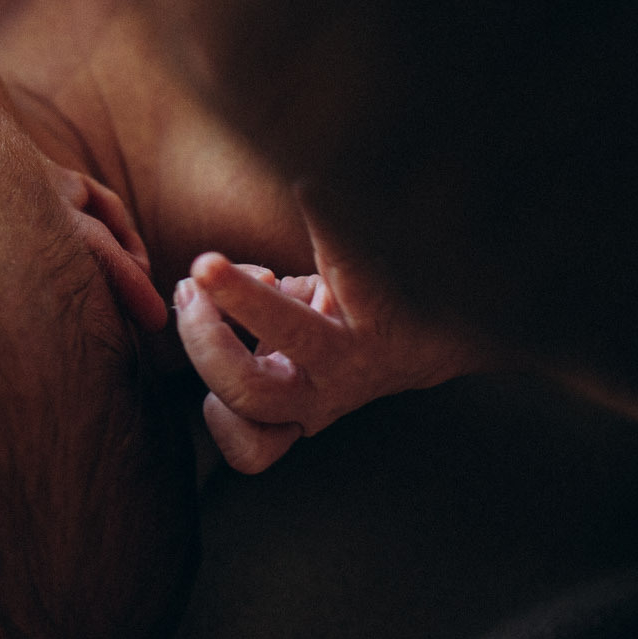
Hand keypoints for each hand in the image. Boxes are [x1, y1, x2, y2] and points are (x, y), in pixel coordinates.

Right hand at [178, 232, 489, 473]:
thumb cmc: (348, 334)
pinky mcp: (383, 303)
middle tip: (194, 284)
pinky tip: (310, 191)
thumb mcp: (292, 352)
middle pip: (249, 391)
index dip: (214, 412)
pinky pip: (349, 263)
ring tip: (215, 263)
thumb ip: (239, 332)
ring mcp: (358, 351)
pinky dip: (326, 219)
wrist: (443, 330)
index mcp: (296, 404)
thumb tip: (195, 287)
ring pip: (294, 338)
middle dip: (204, 338)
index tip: (208, 368)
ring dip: (243, 297)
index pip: (250, 446)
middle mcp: (327, 388)